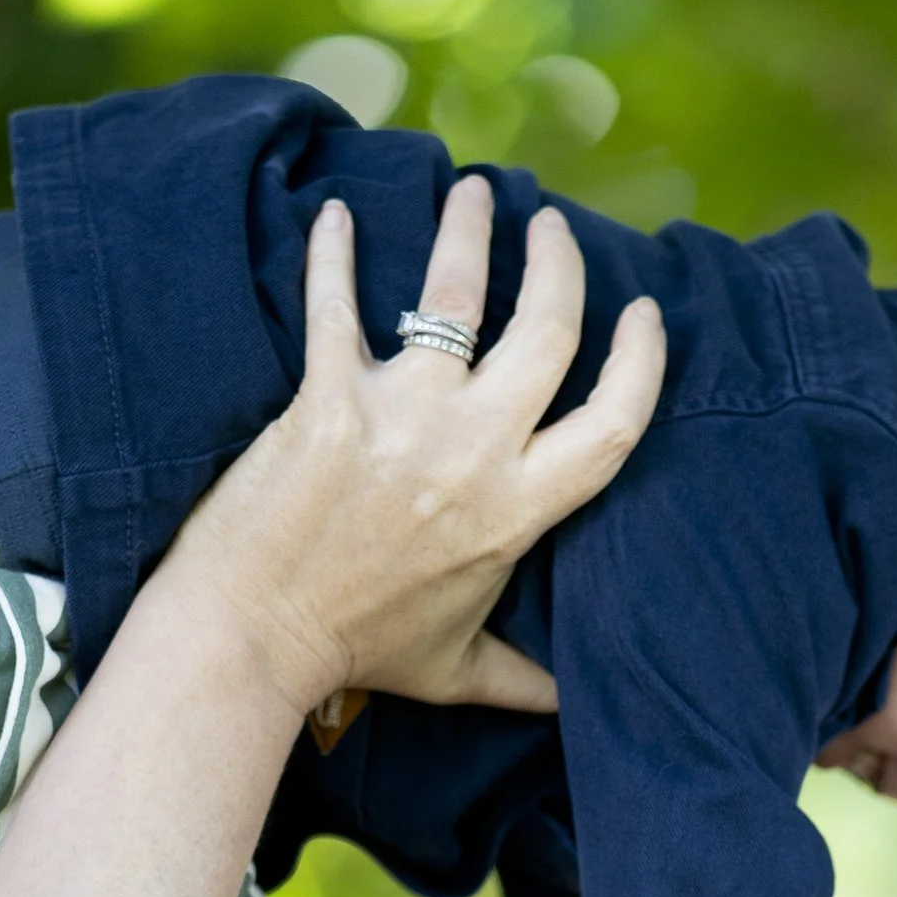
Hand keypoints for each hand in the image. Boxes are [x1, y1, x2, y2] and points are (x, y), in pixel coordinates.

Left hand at [167, 178, 664, 726]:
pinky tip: (336, 211)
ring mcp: (399, 417)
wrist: (251, 639)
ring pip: (454, 293)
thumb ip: (523, 678)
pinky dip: (332, 249)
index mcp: (516, 511)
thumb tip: (570, 704)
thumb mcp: (456, 670)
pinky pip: (333, 301)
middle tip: (552, 226)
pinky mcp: (326, 397)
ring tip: (473, 192)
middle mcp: (471, 453)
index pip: (612, 422)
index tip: (644, 314)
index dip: (639, 359)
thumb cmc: (355, 652)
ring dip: (468, 231)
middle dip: (559, 263)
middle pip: (548, 330)